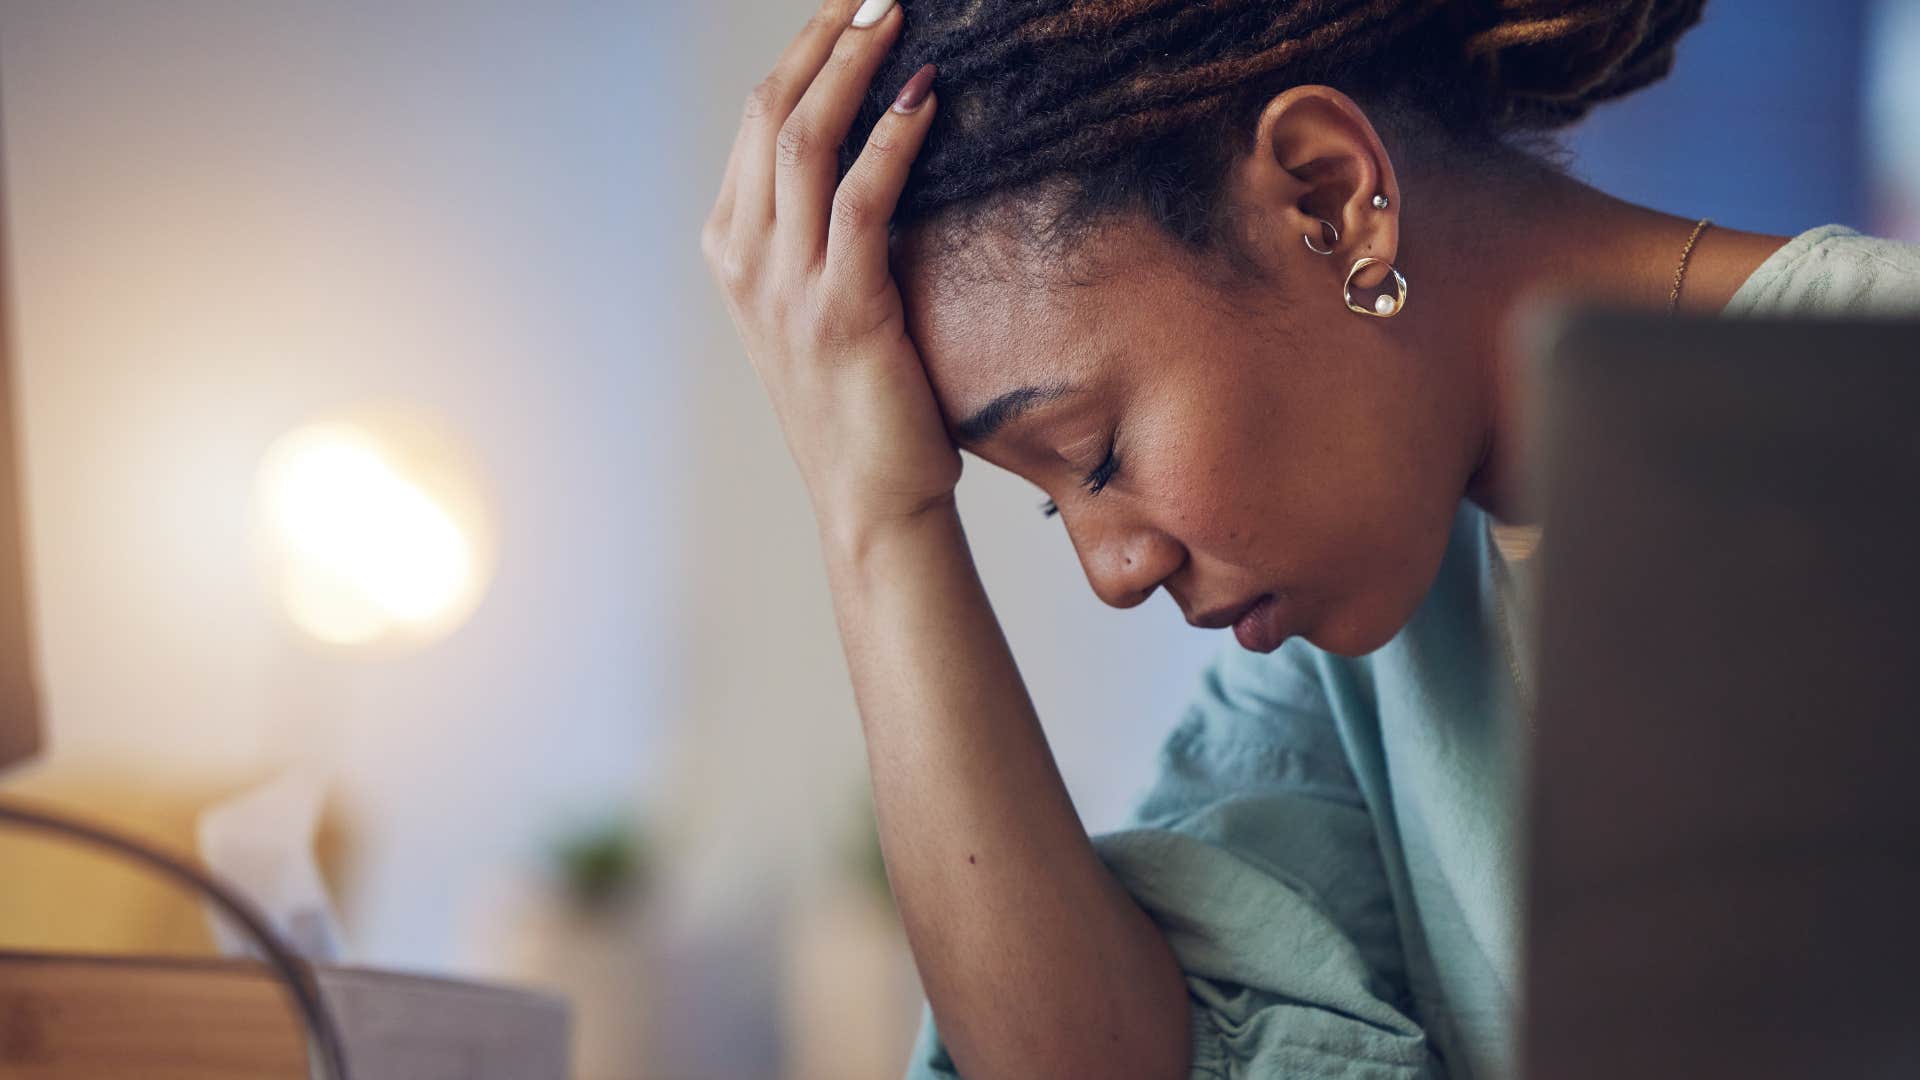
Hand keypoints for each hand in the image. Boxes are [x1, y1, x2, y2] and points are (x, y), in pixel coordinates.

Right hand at [702, 0, 955, 542]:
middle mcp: (745, 262)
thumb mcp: (817, 311)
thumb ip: (821, 239)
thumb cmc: (859, 409)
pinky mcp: (842, 309)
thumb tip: (871, 162)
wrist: (870, 500)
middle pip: (771, 113)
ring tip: (897, 15)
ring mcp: (785, 287)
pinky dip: (894, 137)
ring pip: (805, 140)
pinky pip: (862, 198)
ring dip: (855, 65)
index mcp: (732, 254)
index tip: (848, 14)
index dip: (802, 56)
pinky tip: (928, 97)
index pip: (756, 125)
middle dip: (823, 40)